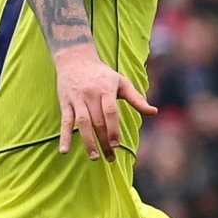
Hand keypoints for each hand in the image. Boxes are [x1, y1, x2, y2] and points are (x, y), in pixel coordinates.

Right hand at [54, 42, 156, 158]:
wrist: (75, 59)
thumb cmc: (102, 74)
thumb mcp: (121, 82)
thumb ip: (136, 99)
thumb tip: (154, 112)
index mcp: (105, 89)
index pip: (110, 111)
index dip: (113, 128)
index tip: (117, 144)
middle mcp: (90, 95)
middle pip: (97, 121)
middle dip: (104, 141)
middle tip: (111, 158)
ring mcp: (76, 100)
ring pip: (82, 123)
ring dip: (87, 142)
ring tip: (94, 157)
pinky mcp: (65, 103)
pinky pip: (64, 122)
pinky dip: (64, 137)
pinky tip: (64, 151)